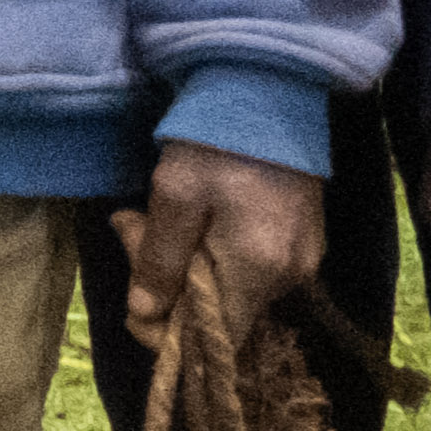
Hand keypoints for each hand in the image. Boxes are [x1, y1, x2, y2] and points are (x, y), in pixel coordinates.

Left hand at [118, 141, 325, 349]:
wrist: (269, 90)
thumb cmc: (217, 143)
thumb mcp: (174, 198)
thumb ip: (159, 260)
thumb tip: (144, 313)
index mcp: (259, 272)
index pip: (218, 340)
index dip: (172, 337)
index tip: (134, 301)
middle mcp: (290, 276)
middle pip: (218, 312)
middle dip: (163, 283)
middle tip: (129, 224)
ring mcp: (301, 258)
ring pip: (228, 287)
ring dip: (180, 262)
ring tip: (147, 214)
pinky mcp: (299, 239)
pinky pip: (246, 267)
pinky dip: (208, 251)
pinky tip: (185, 216)